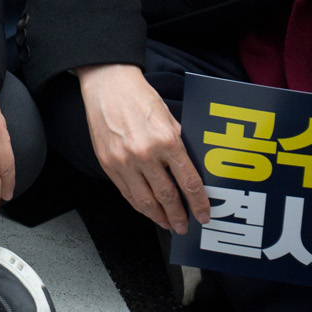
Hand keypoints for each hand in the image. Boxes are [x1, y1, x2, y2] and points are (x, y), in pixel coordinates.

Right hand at [77, 62, 208, 233]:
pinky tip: (147, 209)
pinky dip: (138, 205)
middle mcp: (145, 154)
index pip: (188, 183)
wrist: (107, 84)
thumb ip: (179, 145)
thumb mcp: (169, 118)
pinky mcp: (107, 163)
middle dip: (178, 216)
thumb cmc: (139, 97)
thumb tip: (190, 173)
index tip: (204, 215)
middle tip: (184, 227)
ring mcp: (123, 160)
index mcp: (166, 141)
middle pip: (167, 197)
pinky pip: (126, 192)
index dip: (199, 204)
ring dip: (158, 217)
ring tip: (166, 224)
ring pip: (144, 200)